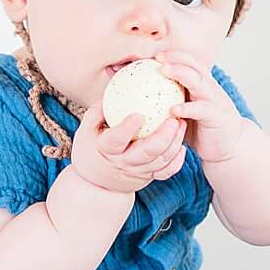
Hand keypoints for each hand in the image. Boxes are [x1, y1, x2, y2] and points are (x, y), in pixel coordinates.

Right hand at [68, 99, 186, 194]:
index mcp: (106, 149)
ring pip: (160, 162)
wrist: (95, 182)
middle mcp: (123, 163)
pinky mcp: (148, 177)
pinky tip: (183, 146)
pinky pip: (166, 172)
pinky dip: (176, 161)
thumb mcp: (86, 129)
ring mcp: (137, 172)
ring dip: (174, 144)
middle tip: (173, 120)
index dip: (126, 128)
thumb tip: (113, 87)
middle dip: (162, 137)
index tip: (138, 114)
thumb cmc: (90, 148)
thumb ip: (98, 110)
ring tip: (182, 124)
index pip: (116, 140)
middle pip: (146, 153)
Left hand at [157, 50, 248, 163]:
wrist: (231, 147)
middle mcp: (210, 89)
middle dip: (176, 58)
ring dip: (181, 74)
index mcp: (202, 85)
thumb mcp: (186, 112)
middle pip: (194, 66)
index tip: (154, 54)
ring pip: (199, 82)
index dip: (174, 55)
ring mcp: (215, 101)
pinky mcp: (217, 117)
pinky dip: (188, 107)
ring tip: (164, 71)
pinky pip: (202, 109)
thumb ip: (171, 101)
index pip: (189, 63)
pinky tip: (173, 109)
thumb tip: (141, 97)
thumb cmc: (203, 130)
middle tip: (158, 57)